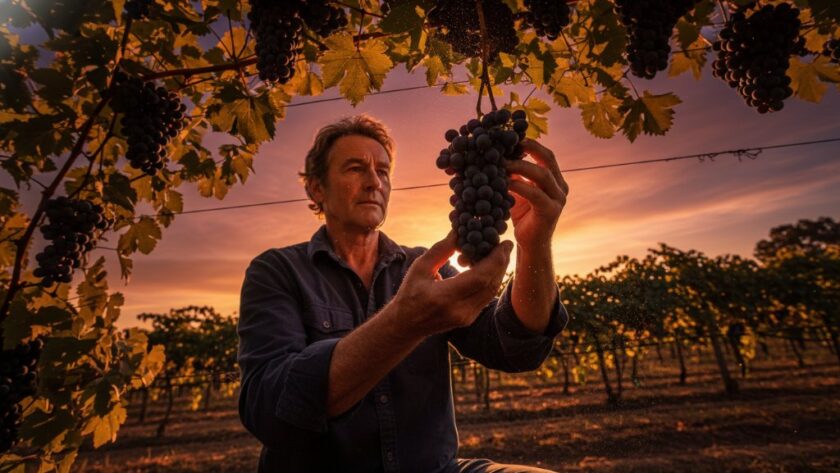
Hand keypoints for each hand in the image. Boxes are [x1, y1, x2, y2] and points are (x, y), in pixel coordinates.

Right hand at [393, 231, 512, 336]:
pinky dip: (491, 280)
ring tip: (499, 253)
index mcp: (444, 297)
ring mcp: (466, 317)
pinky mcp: (470, 319)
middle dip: (501, 262)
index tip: (502, 242)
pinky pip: (487, 296)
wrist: (407, 325)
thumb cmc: (410, 293)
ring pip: (492, 291)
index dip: (495, 259)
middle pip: (491, 284)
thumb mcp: (420, 268)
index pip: (480, 278)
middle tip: (505, 245)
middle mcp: (459, 310)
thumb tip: (459, 232)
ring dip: (499, 271)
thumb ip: (441, 250)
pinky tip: (489, 267)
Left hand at [505, 139, 568, 250]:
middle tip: (508, 143)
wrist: (530, 244)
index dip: (530, 144)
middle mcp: (560, 186)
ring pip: (542, 174)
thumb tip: (496, 154)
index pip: (546, 154)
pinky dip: (519, 186)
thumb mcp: (517, 190)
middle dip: (529, 148)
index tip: (511, 137)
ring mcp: (558, 199)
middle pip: (548, 159)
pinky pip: (535, 194)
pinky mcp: (551, 211)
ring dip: (520, 166)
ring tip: (501, 163)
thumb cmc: (522, 216)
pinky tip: (504, 183)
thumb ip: (513, 174)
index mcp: (555, 179)